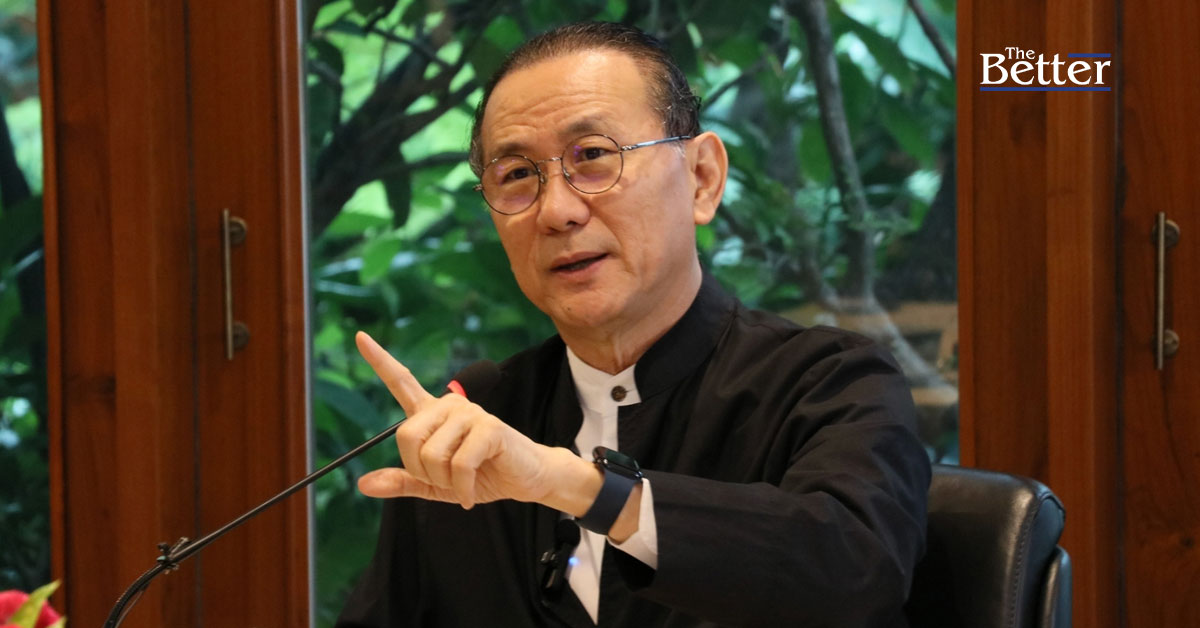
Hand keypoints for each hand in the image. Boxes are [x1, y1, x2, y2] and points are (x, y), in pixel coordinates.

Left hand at [354, 332, 598, 511]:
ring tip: (463, 484)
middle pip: (406, 436)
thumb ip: (403, 481)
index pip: (402, 381)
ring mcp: (470, 413)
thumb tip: (363, 484)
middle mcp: (449, 405)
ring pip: (431, 454)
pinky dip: (463, 488)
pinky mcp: (489, 428)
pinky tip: (471, 492)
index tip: (359, 337)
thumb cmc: (482, 476)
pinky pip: (459, 465)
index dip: (379, 360)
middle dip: (421, 470)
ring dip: (444, 481)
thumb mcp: (435, 484)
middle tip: (443, 480)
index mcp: (433, 413)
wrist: (523, 481)